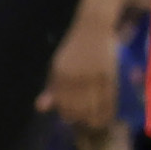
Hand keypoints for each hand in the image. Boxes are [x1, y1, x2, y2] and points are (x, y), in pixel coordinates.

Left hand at [45, 17, 126, 136]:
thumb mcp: (58, 66)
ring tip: (98, 123)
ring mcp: (92, 75)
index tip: (73, 119)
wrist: (93, 26)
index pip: (62, 104)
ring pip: (93, 106)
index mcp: (60, 74)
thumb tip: (41, 108)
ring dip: (96, 118)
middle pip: (78, 108)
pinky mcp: (107, 73)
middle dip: (82, 119)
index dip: (68, 115)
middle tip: (87, 123)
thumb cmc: (74, 48)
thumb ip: (52, 87)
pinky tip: (109, 114)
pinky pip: (108, 97)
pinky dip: (108, 109)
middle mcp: (75, 76)